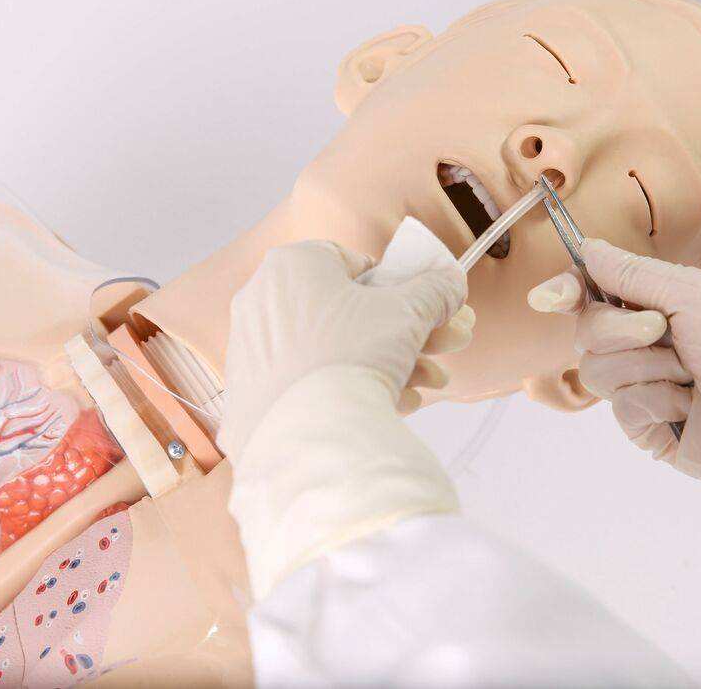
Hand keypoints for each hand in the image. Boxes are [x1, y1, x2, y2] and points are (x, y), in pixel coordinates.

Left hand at [219, 240, 471, 461]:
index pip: (354, 262)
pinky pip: (309, 381)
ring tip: (432, 383)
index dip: (398, 285)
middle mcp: (262, 299)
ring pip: (333, 349)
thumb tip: (450, 283)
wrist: (310, 438)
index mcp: (292, 264)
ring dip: (391, 362)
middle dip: (406, 331)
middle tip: (446, 347)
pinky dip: (352, 388)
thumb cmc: (354, 356)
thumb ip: (434, 291)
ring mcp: (252, 349)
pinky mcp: (250, 393)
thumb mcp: (408, 313)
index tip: (426, 308)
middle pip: (348, 311)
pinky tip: (396, 403)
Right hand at [528, 240, 700, 521]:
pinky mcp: (648, 427)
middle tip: (664, 332)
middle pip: (585, 330)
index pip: (594, 292)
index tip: (549, 297)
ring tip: (689, 378)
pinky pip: (620, 409)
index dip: (566, 291)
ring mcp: (645, 387)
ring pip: (596, 371)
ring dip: (645, 369)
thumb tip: (585, 247)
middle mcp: (647, 344)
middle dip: (620, 330)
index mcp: (659, 304)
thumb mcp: (693, 293)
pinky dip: (654, 402)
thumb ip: (631, 273)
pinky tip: (688, 409)